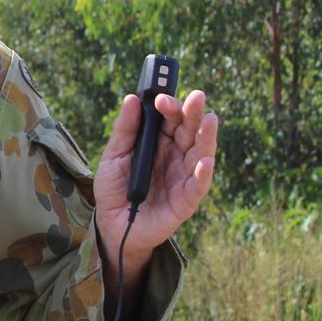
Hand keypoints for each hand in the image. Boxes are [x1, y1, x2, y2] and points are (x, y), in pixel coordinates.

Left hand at [94, 90, 217, 268]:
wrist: (111, 224)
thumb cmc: (114, 187)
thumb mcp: (114, 155)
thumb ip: (125, 129)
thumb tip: (132, 99)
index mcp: (159, 142)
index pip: (170, 119)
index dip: (170, 106)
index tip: (161, 97)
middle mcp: (176, 156)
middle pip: (189, 131)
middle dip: (193, 113)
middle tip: (196, 96)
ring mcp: (183, 177)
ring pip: (200, 153)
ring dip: (206, 137)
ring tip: (210, 120)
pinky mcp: (186, 200)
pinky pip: (198, 186)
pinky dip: (203, 173)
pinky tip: (205, 161)